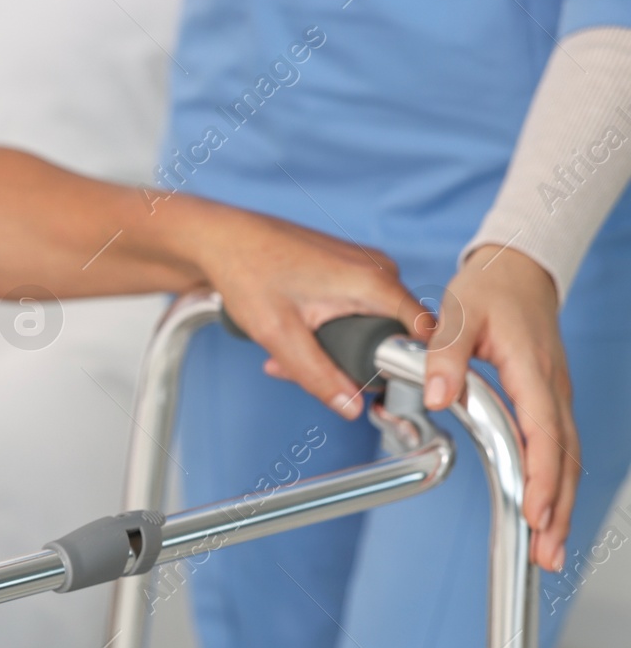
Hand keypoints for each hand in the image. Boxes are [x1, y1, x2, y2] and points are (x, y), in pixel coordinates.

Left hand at [185, 200, 430, 418]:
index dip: (409, 366)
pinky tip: (288, 337)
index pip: (423, 334)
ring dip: (327, 350)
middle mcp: (378, 270)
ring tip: (283, 357)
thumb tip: (351, 408)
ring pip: (365, 326)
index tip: (380, 388)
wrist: (223, 239)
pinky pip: (351, 311)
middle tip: (300, 372)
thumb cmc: (247, 272)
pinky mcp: (348, 270)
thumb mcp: (280, 335)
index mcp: (374, 282)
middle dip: (348, 364)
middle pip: (389, 335)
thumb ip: (318, 375)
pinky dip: (323, 331)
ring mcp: (364, 268)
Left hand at [426, 245, 572, 570]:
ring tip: (550, 550)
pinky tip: (548, 514)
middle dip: (558, 508)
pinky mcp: (549, 402)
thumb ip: (444, 355)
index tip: (536, 512)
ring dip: (561, 505)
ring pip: (566, 459)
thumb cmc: (487, 292)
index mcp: (531, 369)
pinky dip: (556, 484)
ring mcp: (555, 397)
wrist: (517, 270)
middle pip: (564, 457)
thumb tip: (438, 394)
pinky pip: (559, 449)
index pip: (543, 432)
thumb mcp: (457, 314)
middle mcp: (552, 389)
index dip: (542, 475)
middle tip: (547, 554)